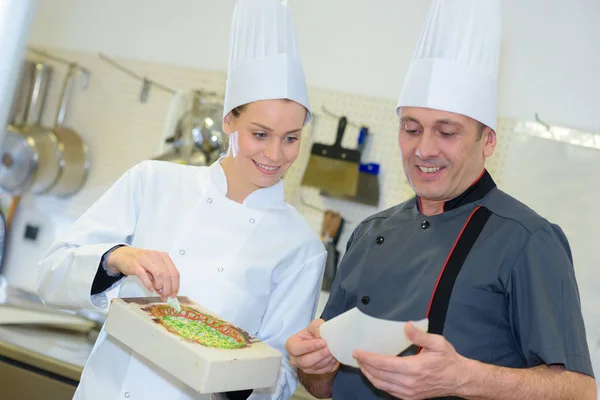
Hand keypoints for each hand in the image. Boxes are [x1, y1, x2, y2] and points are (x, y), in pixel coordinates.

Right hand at [106, 247, 179, 300]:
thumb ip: (161, 277)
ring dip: (160, 286)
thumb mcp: (153, 266)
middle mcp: (156, 256)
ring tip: (158, 291)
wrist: (122, 255)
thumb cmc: (140, 260)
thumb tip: (165, 290)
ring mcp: (145, 260)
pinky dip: (149, 284)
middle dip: (168, 288)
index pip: (174, 272)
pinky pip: (144, 276)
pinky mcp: (135, 265)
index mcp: (163, 256)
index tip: (174, 294)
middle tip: (165, 296)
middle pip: (168, 275)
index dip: (175, 285)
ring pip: (159, 274)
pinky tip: (150, 289)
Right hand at [286, 318, 339, 374]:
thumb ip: (316, 327)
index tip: (322, 342)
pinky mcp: (316, 372)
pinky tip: (334, 355)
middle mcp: (295, 359)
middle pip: (305, 361)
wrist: (322, 340)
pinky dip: (331, 363)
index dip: (309, 346)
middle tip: (329, 348)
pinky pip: (324, 370)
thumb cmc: (314, 332)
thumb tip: (321, 335)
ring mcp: (305, 368)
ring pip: (316, 367)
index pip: (295, 349)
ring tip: (333, 350)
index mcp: (291, 346)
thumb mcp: (314, 325)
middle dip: (319, 355)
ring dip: (326, 359)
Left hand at [353, 322, 467, 399]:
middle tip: (357, 356)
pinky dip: (378, 382)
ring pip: (381, 385)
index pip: (384, 364)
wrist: (459, 380)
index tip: (358, 352)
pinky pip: (388, 391)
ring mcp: (408, 393)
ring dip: (369, 375)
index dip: (368, 358)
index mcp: (413, 368)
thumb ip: (420, 335)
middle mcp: (408, 383)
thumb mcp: (437, 343)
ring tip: (362, 364)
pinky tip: (375, 374)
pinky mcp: (410, 397)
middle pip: (379, 375)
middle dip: (365, 365)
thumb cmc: (448, 359)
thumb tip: (406, 326)